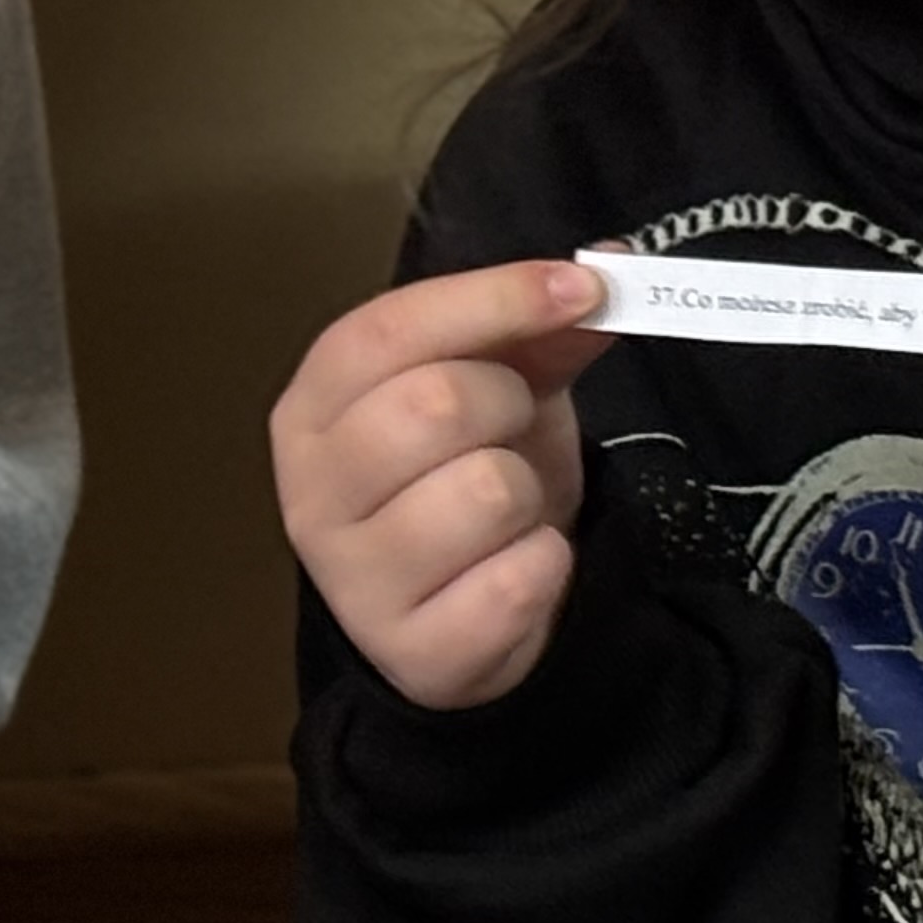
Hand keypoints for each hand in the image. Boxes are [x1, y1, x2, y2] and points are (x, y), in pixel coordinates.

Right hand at [274, 258, 608, 710]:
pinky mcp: (412, 654)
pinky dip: (546, 566)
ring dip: (529, 494)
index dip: (490, 298)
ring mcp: (352, 580)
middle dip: (508, 405)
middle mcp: (309, 490)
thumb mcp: (500, 384)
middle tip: (511, 430)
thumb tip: (613, 267)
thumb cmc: (471, 473)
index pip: (383, 330)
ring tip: (508, 509)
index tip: (579, 287)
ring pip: (484, 492)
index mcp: (313, 405)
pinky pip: (518, 582)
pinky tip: (517, 570)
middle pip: (433, 404)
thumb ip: (542, 325)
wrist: (476, 611)